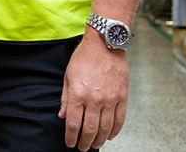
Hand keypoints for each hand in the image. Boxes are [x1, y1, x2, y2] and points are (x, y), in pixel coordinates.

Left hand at [59, 31, 128, 149]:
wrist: (104, 45)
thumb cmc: (84, 58)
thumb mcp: (68, 76)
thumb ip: (66, 98)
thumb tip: (63, 116)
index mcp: (78, 94)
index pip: (74, 124)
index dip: (71, 137)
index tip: (70, 143)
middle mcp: (94, 99)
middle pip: (90, 129)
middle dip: (84, 142)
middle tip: (82, 147)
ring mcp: (110, 99)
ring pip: (105, 128)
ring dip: (99, 139)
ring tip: (94, 144)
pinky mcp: (122, 97)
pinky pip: (120, 120)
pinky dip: (115, 131)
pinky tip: (109, 136)